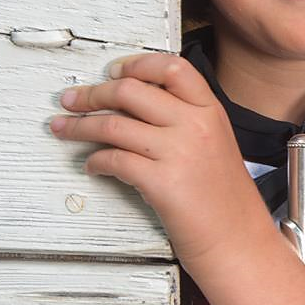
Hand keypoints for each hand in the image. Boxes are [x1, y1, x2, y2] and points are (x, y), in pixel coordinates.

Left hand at [49, 53, 272, 267]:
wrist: (239, 240)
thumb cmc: (226, 200)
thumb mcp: (217, 146)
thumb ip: (185, 121)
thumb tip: (135, 107)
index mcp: (212, 112)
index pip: (172, 67)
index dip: (136, 64)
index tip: (114, 71)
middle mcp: (197, 126)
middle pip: (131, 90)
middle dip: (92, 93)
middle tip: (74, 100)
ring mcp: (179, 153)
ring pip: (112, 124)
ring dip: (79, 125)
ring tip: (65, 128)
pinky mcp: (162, 182)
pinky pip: (113, 160)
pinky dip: (94, 161)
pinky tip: (92, 165)